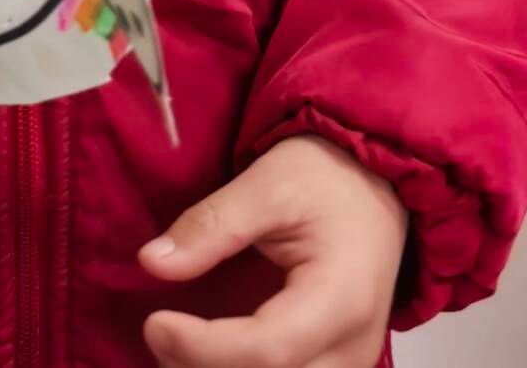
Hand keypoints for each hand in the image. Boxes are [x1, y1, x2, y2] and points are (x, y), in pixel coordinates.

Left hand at [138, 134, 406, 367]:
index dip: (202, 347)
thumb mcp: (267, 183)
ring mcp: (350, 363)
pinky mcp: (337, 364)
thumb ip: (212, 225)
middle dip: (205, 367)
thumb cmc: (327, 177)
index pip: (266, 350)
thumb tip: (152, 262)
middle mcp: (353, 347)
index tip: (155, 323)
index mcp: (341, 299)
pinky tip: (208, 351)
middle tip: (160, 331)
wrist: (374, 185)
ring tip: (180, 342)